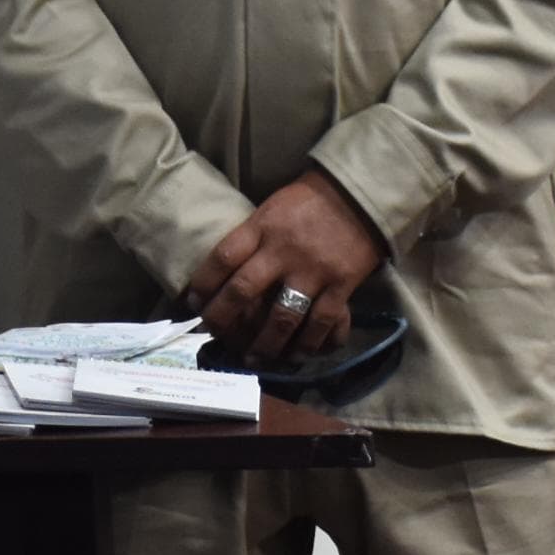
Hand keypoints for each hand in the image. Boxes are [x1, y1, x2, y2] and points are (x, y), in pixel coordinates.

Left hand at [188, 170, 386, 364]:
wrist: (360, 195)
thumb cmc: (310, 200)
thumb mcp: (273, 208)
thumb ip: (253, 236)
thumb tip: (226, 269)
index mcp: (263, 227)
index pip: (224, 257)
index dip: (204, 283)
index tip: (194, 302)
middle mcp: (283, 251)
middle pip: (244, 290)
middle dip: (223, 318)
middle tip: (213, 334)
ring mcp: (313, 270)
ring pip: (282, 316)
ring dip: (264, 343)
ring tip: (253, 359)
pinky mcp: (341, 285)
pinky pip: (320, 322)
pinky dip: (307, 343)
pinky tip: (296, 356)